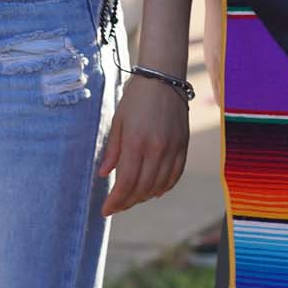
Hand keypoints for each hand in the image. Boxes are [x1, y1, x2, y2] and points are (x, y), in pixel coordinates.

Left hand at [97, 74, 189, 217]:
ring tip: (133, 199)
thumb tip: (103, 174)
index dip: (115, 201)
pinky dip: (164, 187)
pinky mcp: (183, 145)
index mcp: (136, 142)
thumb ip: (112, 150)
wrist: (163, 77)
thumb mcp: (118, 121)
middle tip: (117, 206)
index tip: (106, 210)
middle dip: (127, 202)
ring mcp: (172, 148)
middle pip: (142, 188)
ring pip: (159, 186)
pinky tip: (154, 191)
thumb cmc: (136, 97)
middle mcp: (156, 149)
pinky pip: (175, 175)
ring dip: (144, 197)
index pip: (125, 183)